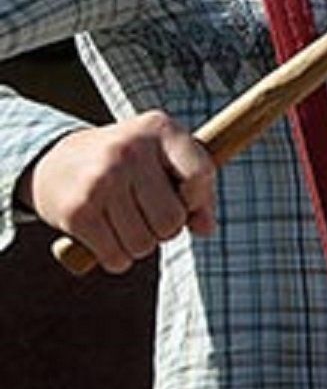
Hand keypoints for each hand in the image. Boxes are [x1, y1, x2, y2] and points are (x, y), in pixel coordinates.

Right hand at [21, 112, 216, 273]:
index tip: (184, 201)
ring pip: (144, 244)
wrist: (57, 162)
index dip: (197, 200)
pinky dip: (117, 259)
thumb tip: (206, 229)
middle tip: (150, 216)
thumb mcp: (166, 159)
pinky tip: (109, 240)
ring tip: (128, 225)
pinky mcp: (77, 210)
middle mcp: (130, 150)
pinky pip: (115, 257)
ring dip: (140, 246)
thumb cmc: (129, 164)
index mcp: (159, 129)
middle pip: (172, 220)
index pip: (200, 175)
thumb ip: (198, 189)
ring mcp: (101, 179)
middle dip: (166, 230)